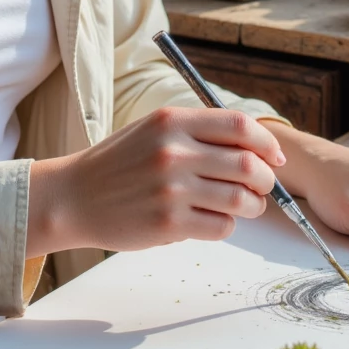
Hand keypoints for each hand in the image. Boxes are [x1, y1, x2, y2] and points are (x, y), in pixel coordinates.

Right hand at [26, 106, 285, 257]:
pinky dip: (227, 226)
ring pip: (240, 199)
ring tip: (246, 207)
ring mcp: (171, 189)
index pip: (240, 126)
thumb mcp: (152, 130)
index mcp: (172, 121)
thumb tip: (253, 148)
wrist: (73, 198)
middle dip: (267, 180)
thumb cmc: (117, 164)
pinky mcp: (168, 223)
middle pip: (248, 165)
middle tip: (264, 188)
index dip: (267, 143)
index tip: (274, 157)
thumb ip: (197, 132)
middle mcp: (173, 152)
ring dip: (253, 206)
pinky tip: (213, 221)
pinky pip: (221, 226)